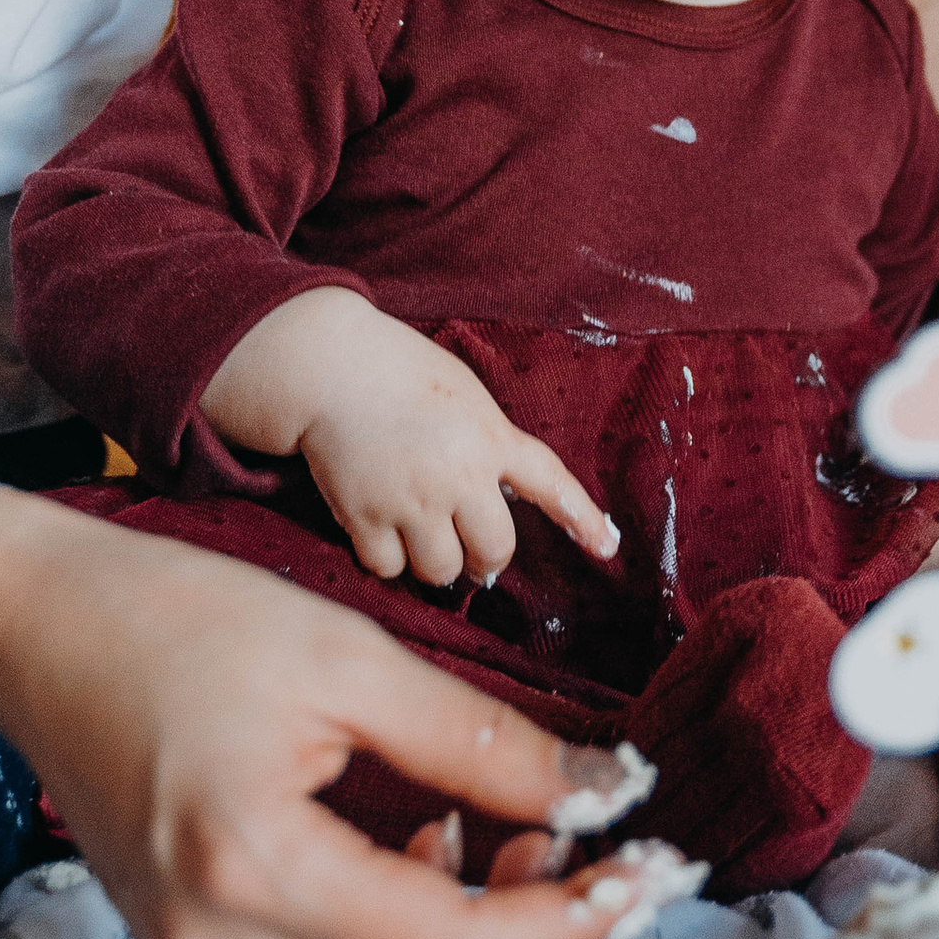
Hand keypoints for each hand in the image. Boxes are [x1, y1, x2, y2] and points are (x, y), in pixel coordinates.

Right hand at [0, 511, 665, 938]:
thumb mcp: (347, 656)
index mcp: (252, 872)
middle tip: (611, 853)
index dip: (575, 923)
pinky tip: (434, 858)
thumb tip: (608, 793)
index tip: (654, 867)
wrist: (37, 633)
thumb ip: (482, 741)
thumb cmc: (178, 619)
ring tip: (519, 843)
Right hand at [210, 291, 617, 589]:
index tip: (607, 548)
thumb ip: (488, 444)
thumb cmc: (400, 374)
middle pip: (494, 550)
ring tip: (420, 536)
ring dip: (435, 563)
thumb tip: (501, 500)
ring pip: (441, 571)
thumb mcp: (464, 397)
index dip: (581, 518)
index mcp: (489, 437)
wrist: (331, 367)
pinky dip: (386, 559)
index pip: (549, 481)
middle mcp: (458, 473)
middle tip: (473, 554)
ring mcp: (412, 498)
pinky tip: (379, 530)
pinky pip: (388, 568)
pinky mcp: (365, 515)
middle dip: (486, 559)